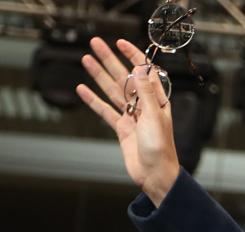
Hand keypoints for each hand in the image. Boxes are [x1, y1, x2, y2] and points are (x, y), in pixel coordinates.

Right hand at [74, 36, 180, 203]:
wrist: (155, 175)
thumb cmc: (161, 149)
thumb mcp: (153, 117)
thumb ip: (145, 93)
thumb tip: (140, 69)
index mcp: (157, 102)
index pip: (144, 73)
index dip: (133, 56)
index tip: (120, 43)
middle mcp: (144, 107)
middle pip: (124, 78)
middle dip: (110, 60)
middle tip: (95, 43)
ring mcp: (132, 117)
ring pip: (112, 91)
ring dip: (99, 75)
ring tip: (86, 59)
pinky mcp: (122, 129)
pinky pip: (105, 111)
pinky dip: (93, 100)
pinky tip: (83, 89)